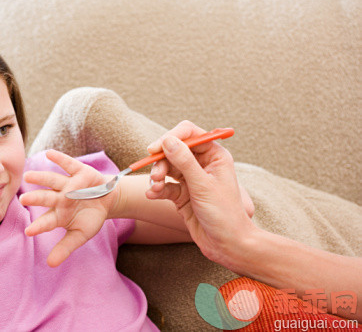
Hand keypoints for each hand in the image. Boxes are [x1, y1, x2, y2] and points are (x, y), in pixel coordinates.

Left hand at [19, 150, 118, 267]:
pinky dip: (60, 159)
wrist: (107, 200)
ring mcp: (69, 185)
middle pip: (46, 198)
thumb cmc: (90, 217)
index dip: (39, 226)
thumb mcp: (81, 235)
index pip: (46, 221)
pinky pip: (68, 164)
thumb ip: (65, 248)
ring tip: (28, 175)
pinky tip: (49, 154)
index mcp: (59, 215)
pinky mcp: (79, 172)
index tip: (29, 232)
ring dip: (41, 177)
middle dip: (36, 198)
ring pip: (53, 180)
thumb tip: (50, 265)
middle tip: (23, 200)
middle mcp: (60, 198)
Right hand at [145, 121, 255, 268]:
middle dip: (161, 161)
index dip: (171, 137)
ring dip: (157, 176)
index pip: (189, 133)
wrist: (226, 244)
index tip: (154, 148)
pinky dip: (157, 189)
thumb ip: (184, 161)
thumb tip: (167, 140)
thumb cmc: (223, 213)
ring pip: (167, 168)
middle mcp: (202, 164)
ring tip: (154, 187)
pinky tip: (152, 195)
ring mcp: (191, 179)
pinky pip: (165, 186)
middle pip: (174, 150)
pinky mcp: (182, 194)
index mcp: (214, 155)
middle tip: (155, 175)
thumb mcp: (203, 185)